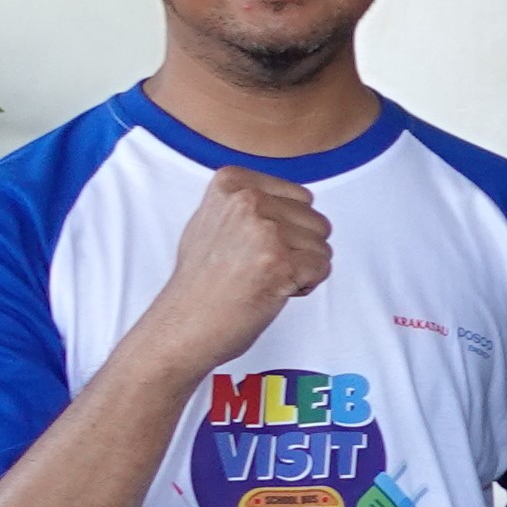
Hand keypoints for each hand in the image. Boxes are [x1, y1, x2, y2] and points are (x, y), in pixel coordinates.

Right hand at [146, 166, 331, 369]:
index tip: (254, 247)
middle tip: (258, 268)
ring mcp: (264, 231)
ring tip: (262, 279)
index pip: (301, 197)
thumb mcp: (212, 218)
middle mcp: (248, 200)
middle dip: (298, 249)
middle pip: (316, 221)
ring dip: (302, 268)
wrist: (184, 324)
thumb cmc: (201, 281)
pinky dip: (305, 284)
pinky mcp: (280, 262)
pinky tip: (272, 291)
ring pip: (322, 245)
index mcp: (233, 182)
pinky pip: (322, 267)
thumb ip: (250, 202)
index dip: (288, 228)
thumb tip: (293, 200)